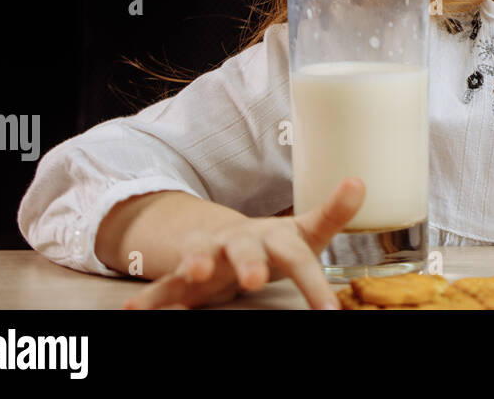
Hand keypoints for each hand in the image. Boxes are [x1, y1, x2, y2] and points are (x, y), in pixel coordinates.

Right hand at [123, 177, 364, 309]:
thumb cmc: (276, 243)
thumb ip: (333, 214)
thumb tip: (360, 182)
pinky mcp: (184, 272)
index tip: (330, 311)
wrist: (227, 238)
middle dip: (248, 263)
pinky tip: (133, 312)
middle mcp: (241, 241)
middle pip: (245, 249)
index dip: (313, 284)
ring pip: (199, 257)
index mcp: (275, 237)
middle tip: (254, 279)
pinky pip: (165, 285)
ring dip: (194, 265)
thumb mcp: (306, 234)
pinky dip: (150, 298)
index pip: (299, 258)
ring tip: (193, 274)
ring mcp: (210, 254)